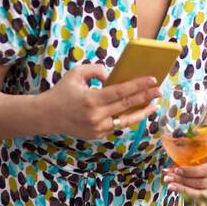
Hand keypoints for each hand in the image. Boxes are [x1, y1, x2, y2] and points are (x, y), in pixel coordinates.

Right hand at [39, 64, 159, 138]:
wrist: (47, 116)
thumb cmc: (62, 92)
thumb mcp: (76, 74)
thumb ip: (96, 70)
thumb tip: (112, 75)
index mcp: (91, 100)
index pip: (121, 92)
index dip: (138, 85)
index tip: (152, 79)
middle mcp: (96, 116)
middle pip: (127, 105)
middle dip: (145, 97)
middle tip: (159, 90)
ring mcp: (98, 128)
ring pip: (126, 120)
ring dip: (142, 112)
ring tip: (154, 105)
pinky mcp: (98, 135)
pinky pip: (117, 125)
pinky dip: (127, 117)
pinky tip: (137, 111)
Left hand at [166, 156, 206, 198]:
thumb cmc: (204, 159)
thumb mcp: (195, 157)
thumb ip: (182, 164)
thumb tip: (165, 171)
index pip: (202, 170)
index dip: (189, 172)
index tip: (176, 171)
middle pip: (200, 183)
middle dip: (182, 181)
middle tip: (169, 178)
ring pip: (201, 193)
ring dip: (184, 190)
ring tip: (171, 186)